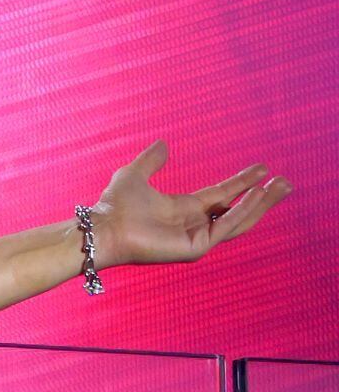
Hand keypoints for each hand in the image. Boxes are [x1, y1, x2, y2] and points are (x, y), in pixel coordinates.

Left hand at [92, 139, 292, 268]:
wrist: (104, 226)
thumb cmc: (114, 205)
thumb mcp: (135, 174)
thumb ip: (151, 160)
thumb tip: (164, 144)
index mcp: (185, 208)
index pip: (223, 195)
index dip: (243, 182)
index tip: (263, 169)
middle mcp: (195, 223)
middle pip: (238, 210)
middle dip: (263, 197)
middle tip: (286, 182)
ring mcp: (198, 237)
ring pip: (239, 220)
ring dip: (261, 204)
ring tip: (280, 187)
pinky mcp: (196, 247)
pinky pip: (226, 227)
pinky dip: (243, 212)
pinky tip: (256, 196)